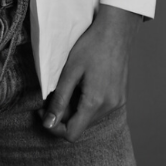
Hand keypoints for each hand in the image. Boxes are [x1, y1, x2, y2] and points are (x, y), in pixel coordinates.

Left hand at [39, 4, 140, 142]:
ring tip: (70, 85)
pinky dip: (88, 102)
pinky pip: (100, 108)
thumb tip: (48, 123)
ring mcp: (118, 102)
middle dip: (64, 114)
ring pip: (90, 117)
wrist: (116, 30)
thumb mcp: (70, 72)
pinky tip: (84, 83)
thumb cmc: (92, 46)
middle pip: (81, 125)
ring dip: (76, 108)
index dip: (54, 127)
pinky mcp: (121, 96)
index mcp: (95, 103)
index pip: (72, 134)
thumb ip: (59, 100)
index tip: (44, 111)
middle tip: (54, 93)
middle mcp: (109, 107)